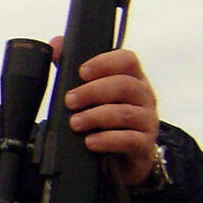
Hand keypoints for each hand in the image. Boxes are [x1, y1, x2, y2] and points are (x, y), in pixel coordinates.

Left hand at [49, 35, 160, 187]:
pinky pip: (129, 140)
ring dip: (96, 116)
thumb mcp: (92, 94)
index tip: (82, 72)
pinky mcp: (144, 145)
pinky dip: (107, 140)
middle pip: (124, 85)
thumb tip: (56, 45)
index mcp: (133, 79)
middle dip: (93, 91)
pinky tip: (91, 142)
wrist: (123, 158)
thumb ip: (73, 68)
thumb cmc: (106, 120)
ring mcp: (147, 121)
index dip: (105, 62)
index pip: (127, 60)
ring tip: (75, 123)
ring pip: (125, 113)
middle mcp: (144, 97)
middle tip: (69, 101)